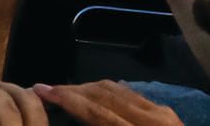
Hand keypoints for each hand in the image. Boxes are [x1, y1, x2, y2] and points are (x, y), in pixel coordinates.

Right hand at [35, 81, 188, 125]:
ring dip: (88, 88)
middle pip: (104, 94)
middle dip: (73, 89)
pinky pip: (131, 94)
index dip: (68, 99)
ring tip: (66, 92)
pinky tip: (95, 98)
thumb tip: (78, 123)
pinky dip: (107, 92)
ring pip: (117, 89)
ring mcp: (163, 114)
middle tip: (47, 89)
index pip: (98, 112)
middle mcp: (153, 120)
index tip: (41, 90)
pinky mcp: (168, 113)